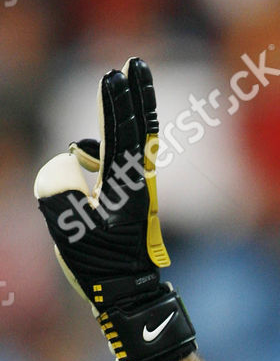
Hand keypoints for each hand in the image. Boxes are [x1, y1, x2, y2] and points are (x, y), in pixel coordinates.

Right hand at [34, 56, 195, 360]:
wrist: (127, 296)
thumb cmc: (100, 267)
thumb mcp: (69, 229)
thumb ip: (60, 188)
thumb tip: (75, 161)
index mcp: (126, 189)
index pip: (122, 136)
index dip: (116, 104)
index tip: (113, 75)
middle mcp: (136, 185)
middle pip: (138, 129)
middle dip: (134, 95)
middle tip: (134, 64)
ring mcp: (136, 191)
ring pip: (131, 143)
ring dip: (122, 115)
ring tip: (116, 86)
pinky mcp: (131, 200)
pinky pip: (121, 161)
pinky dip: (109, 146)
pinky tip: (90, 154)